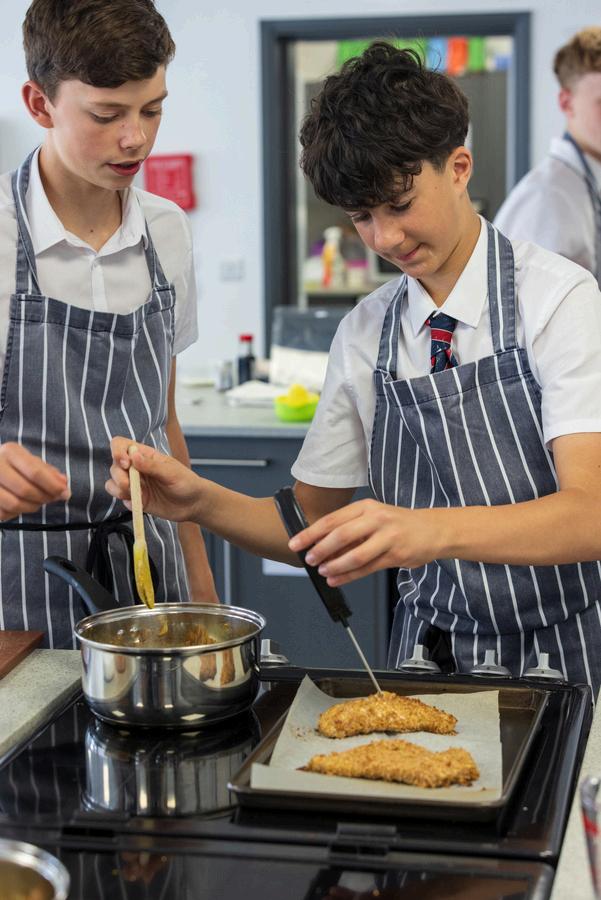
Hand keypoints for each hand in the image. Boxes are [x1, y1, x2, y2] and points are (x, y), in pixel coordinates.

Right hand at [0, 442, 69, 519]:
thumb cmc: (15, 466)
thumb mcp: (31, 462)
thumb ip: (48, 472)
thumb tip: (64, 483)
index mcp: (10, 452)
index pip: (35, 472)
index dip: (53, 486)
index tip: (65, 493)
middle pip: (25, 489)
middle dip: (44, 498)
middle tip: (52, 499)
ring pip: (14, 504)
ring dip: (32, 507)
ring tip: (38, 503)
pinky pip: (4, 513)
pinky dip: (17, 513)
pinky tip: (21, 506)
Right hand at [106, 437, 202, 522]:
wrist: (193, 504)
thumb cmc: (186, 482)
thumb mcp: (171, 472)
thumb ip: (152, 465)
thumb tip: (133, 456)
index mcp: (144, 455)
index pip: (121, 445)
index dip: (117, 452)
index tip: (126, 464)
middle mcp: (136, 468)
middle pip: (114, 466)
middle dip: (118, 476)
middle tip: (129, 485)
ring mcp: (135, 484)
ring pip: (112, 483)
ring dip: (117, 489)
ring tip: (134, 496)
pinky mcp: (135, 499)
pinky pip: (121, 499)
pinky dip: (126, 501)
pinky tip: (141, 503)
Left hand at [288, 499, 438, 585]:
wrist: (433, 530)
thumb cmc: (398, 524)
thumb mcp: (373, 517)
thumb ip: (350, 528)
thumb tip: (320, 545)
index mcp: (366, 507)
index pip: (332, 519)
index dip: (311, 533)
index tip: (296, 543)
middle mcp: (376, 519)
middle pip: (341, 536)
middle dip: (320, 550)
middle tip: (308, 560)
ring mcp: (388, 537)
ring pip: (355, 555)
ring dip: (335, 566)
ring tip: (323, 572)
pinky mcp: (396, 554)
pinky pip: (367, 568)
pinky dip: (348, 576)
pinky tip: (336, 580)